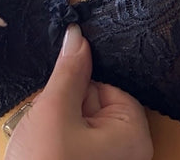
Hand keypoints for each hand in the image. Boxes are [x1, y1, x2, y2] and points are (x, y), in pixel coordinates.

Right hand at [4, 24, 152, 159]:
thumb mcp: (55, 112)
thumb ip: (70, 70)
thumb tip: (78, 32)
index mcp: (134, 132)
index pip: (108, 86)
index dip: (79, 88)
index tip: (60, 100)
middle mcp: (130, 147)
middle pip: (95, 101)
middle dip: (67, 106)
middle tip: (49, 124)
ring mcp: (110, 158)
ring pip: (81, 119)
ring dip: (59, 122)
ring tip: (44, 140)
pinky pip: (77, 137)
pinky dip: (59, 137)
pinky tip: (45, 148)